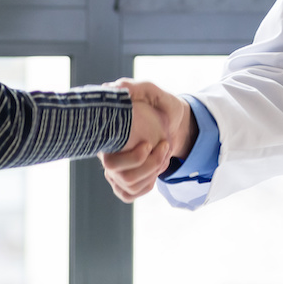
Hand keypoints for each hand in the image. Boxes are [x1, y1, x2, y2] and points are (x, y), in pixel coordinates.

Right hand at [100, 79, 193, 202]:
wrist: (175, 122)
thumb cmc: (162, 105)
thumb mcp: (152, 92)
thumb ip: (136, 88)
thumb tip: (113, 88)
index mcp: (110, 134)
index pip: (109, 158)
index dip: (133, 156)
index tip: (150, 144)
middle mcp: (107, 152)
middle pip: (116, 173)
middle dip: (147, 165)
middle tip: (164, 147)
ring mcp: (114, 168)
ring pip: (125, 186)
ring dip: (151, 173)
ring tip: (164, 156)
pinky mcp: (123, 180)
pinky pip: (128, 194)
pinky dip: (147, 185)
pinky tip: (157, 169)